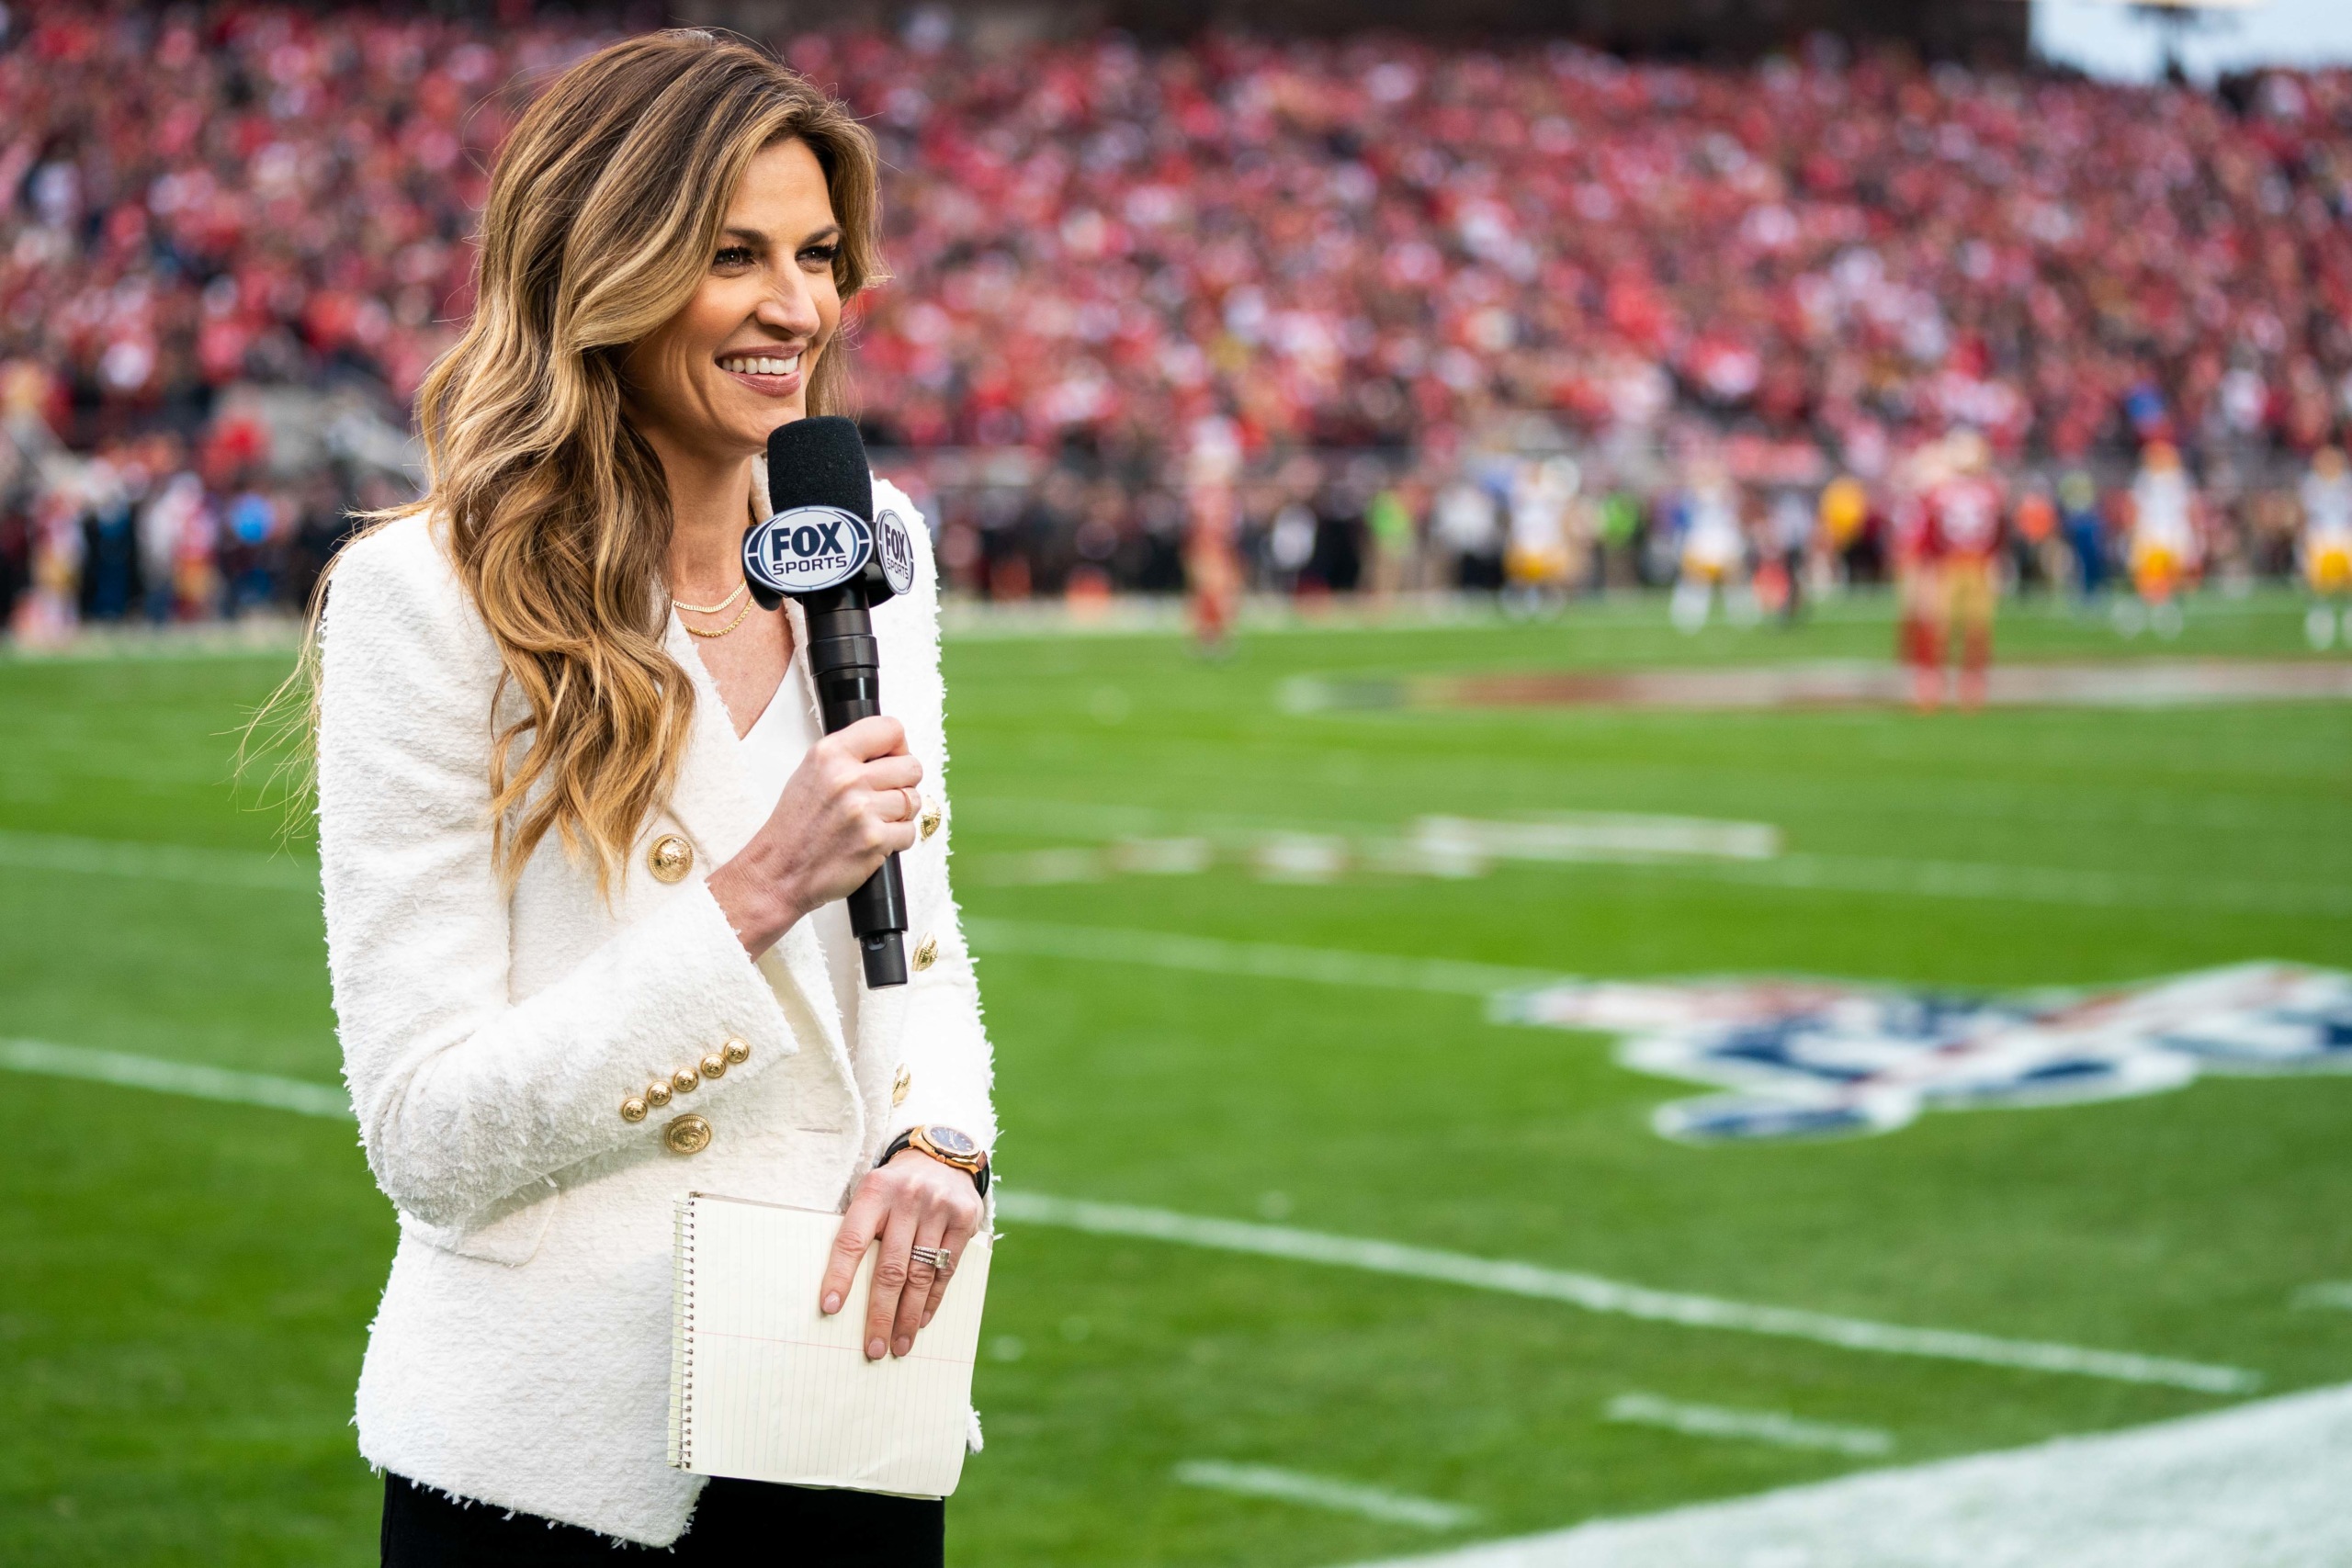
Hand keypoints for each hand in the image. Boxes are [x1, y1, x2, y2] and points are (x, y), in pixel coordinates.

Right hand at [706, 714, 920, 955]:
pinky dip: (897, 840)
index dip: (898, 747)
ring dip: (900, 815)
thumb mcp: (811, 772)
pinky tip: (873, 840)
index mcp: (830, 753)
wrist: (779, 871)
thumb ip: (849, 756)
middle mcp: (847, 778)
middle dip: (904, 784)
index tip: (892, 760)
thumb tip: (892, 752)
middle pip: (912, 767)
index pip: (890, 729)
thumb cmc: (796, 826)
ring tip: (873, 821)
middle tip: (883, 797)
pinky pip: (909, 832)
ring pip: (914, 801)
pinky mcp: (874, 840)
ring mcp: (862, 809)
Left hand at [819, 1148, 985, 1360]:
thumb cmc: (894, 1189)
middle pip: (890, 1268)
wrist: (941, 1156)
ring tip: (898, 1345)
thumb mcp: (872, 1194)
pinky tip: (920, 1321)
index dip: (839, 1276)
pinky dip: (932, 1299)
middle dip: (880, 1314)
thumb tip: (839, 1293)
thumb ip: (860, 1230)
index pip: (851, 1240)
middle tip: (873, 1348)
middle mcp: (907, 1198)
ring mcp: (938, 1208)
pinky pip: (946, 1269)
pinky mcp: (964, 1218)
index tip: (829, 1309)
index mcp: (874, 1191)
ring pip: (920, 1274)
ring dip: (908, 1316)